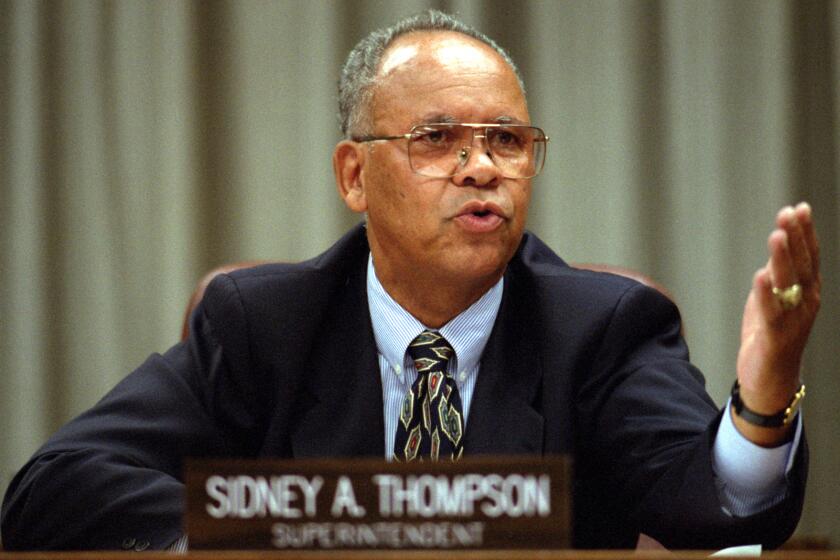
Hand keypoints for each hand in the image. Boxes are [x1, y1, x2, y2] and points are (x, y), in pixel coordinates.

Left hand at [734, 202, 820, 445]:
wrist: (770, 380)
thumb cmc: (770, 336)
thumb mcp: (772, 300)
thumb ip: (774, 276)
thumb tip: (775, 248)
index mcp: (806, 292)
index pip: (807, 257)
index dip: (804, 232)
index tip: (798, 208)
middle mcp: (805, 303)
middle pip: (801, 265)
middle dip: (795, 238)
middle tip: (788, 213)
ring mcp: (793, 320)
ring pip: (788, 285)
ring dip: (782, 259)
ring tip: (776, 235)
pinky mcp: (776, 337)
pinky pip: (772, 312)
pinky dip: (766, 293)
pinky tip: (760, 276)